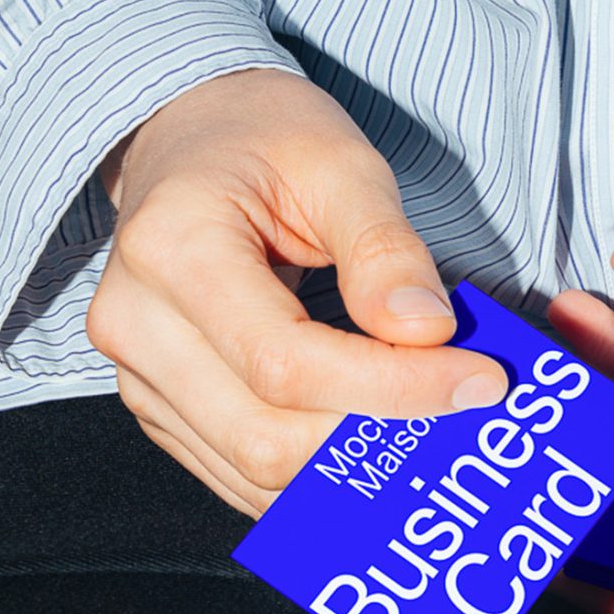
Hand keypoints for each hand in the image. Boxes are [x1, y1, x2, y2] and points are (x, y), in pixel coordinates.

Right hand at [87, 69, 507, 515]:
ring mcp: (140, 376)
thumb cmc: (263, 139)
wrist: (193, 139)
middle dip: (376, 436)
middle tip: (461, 405)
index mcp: (171, 249)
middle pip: (265, 436)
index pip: (287, 363)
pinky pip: (242, 474)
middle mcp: (136, 325)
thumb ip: (385, 249)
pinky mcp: (162, 408)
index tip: (477, 380)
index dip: (391, 387)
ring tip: (427, 423)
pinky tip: (372, 437)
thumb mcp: (341, 164)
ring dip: (351, 464)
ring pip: (254, 471)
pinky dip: (316, 472)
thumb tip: (426, 333)